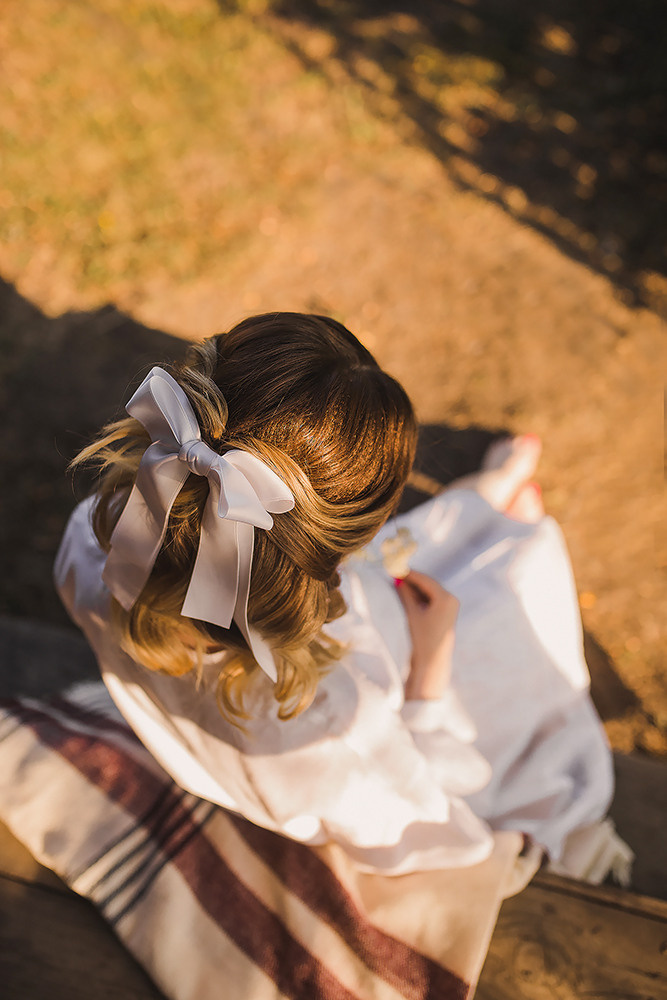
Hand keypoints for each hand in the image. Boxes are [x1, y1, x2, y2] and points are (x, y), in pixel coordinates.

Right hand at [396, 570, 458, 699]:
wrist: (431, 662)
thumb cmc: (421, 638)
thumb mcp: (411, 613)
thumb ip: (405, 593)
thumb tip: (398, 579)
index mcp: (446, 598)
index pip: (425, 579)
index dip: (409, 573)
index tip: (395, 568)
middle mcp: (452, 600)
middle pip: (429, 584)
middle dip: (412, 580)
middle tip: (395, 575)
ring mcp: (451, 607)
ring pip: (430, 591)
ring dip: (415, 588)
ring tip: (398, 585)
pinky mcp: (447, 614)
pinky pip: (432, 600)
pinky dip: (420, 597)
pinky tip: (407, 596)